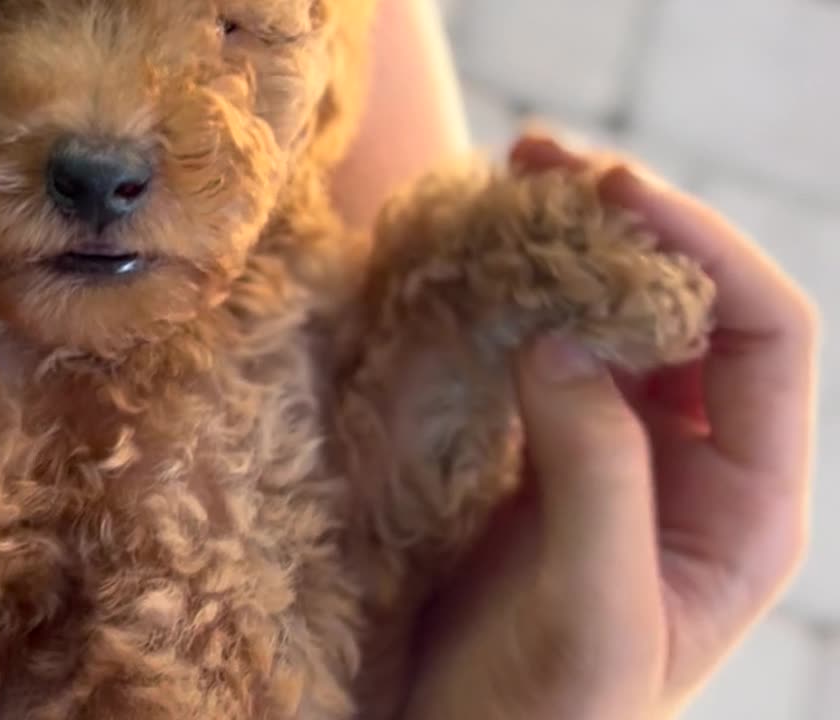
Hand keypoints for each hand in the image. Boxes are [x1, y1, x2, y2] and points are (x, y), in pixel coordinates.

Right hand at [401, 135, 817, 719]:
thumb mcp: (592, 613)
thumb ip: (596, 476)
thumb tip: (562, 334)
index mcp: (747, 505)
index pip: (767, 337)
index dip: (704, 250)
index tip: (612, 197)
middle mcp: (692, 466)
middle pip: (695, 310)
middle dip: (635, 227)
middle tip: (548, 164)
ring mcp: (612, 457)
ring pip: (615, 324)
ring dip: (572, 252)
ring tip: (512, 185)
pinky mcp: (538, 459)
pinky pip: (544, 357)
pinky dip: (516, 302)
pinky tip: (479, 268)